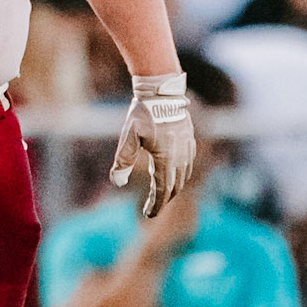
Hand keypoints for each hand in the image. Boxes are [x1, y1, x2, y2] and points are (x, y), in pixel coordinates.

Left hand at [110, 74, 195, 217]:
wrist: (162, 92)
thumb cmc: (143, 113)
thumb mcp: (128, 136)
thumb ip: (122, 160)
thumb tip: (117, 182)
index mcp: (166, 158)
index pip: (162, 190)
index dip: (155, 205)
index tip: (148, 215)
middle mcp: (181, 157)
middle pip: (174, 187)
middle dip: (163, 199)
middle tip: (151, 208)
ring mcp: (188, 148)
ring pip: (183, 177)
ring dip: (172, 188)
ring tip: (160, 193)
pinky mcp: (190, 140)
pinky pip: (188, 164)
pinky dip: (180, 175)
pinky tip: (172, 174)